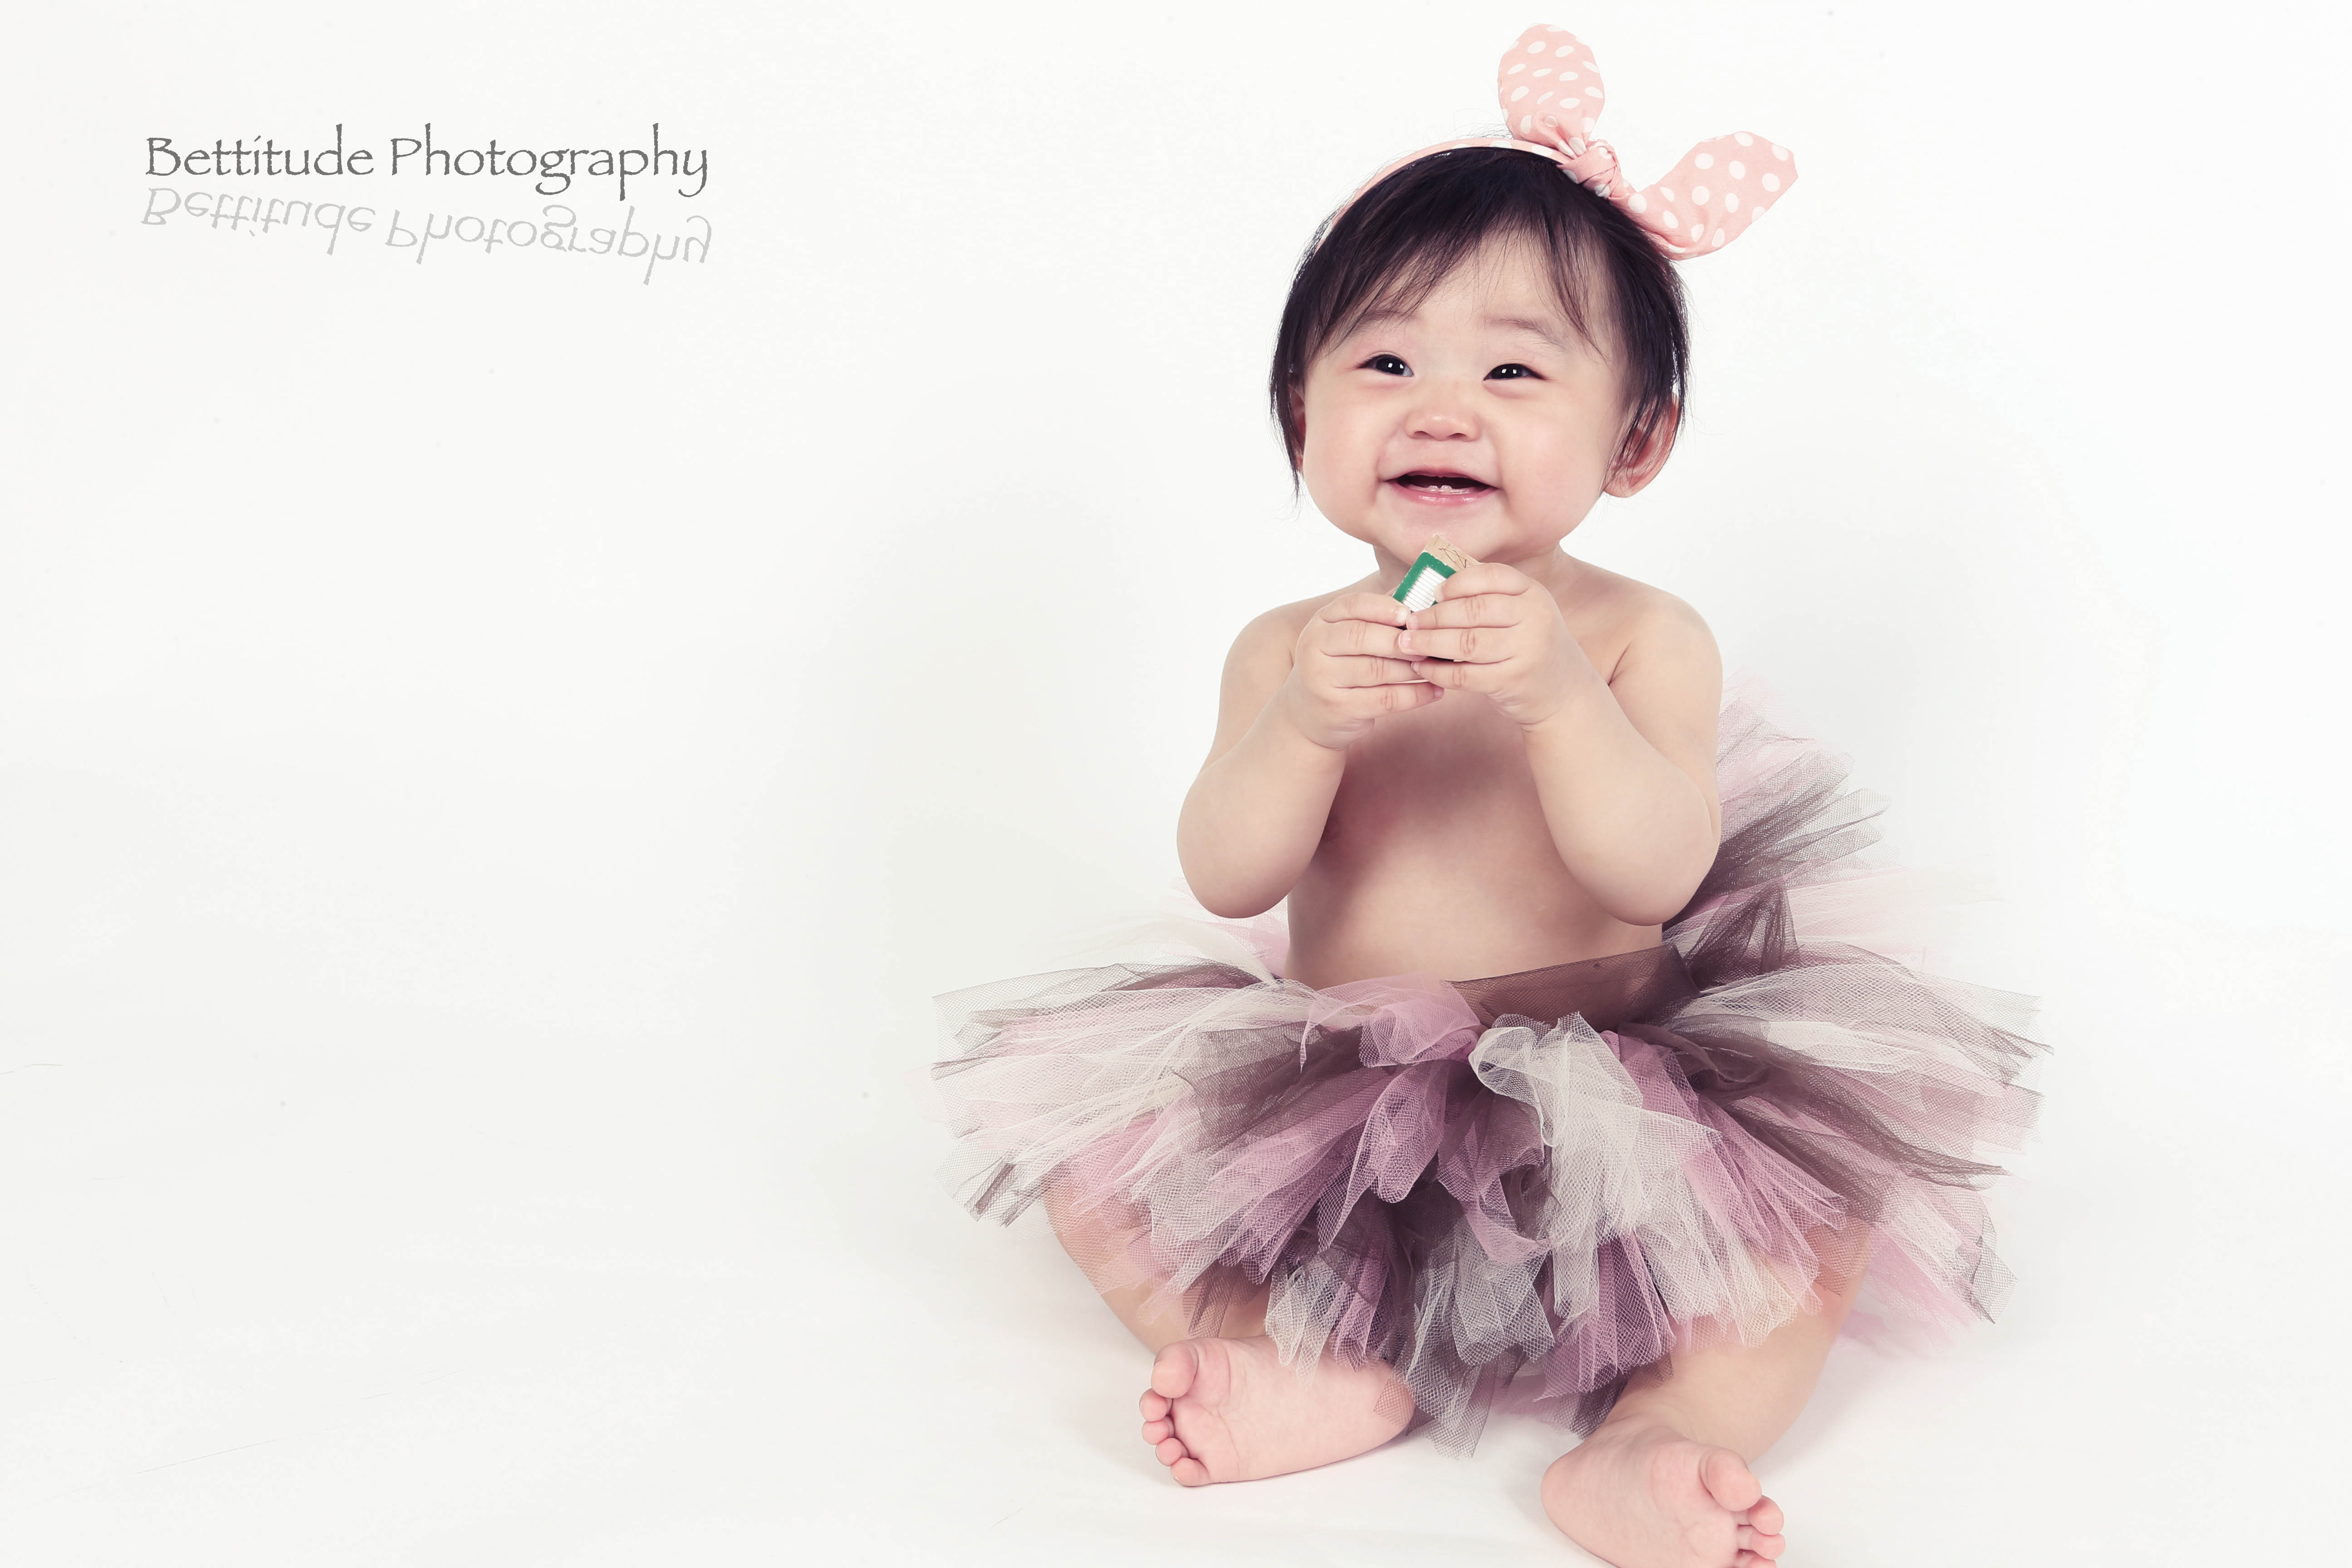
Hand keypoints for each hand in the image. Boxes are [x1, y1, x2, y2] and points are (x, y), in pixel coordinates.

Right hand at [1278, 590, 1442, 750]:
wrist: (1307, 714)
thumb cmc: (1339, 668)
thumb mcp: (1345, 638)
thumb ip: (1375, 617)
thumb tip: (1419, 594)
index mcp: (1320, 623)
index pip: (1351, 605)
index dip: (1382, 608)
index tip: (1409, 614)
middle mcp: (1314, 647)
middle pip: (1362, 636)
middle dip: (1400, 640)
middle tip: (1429, 644)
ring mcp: (1322, 680)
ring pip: (1376, 669)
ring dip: (1412, 669)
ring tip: (1436, 667)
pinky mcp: (1337, 709)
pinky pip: (1384, 700)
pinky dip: (1414, 696)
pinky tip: (1434, 691)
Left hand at [1396, 563, 1597, 729]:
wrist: (1564, 693)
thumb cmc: (1528, 647)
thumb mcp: (1522, 615)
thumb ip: (1489, 599)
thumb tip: (1431, 589)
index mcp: (1533, 593)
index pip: (1492, 576)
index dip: (1458, 582)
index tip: (1434, 592)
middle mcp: (1534, 618)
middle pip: (1474, 610)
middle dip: (1434, 616)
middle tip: (1409, 622)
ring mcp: (1526, 650)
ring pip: (1467, 642)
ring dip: (1430, 643)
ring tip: (1406, 644)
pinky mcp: (1513, 680)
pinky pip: (1466, 675)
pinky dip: (1439, 672)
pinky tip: (1422, 669)